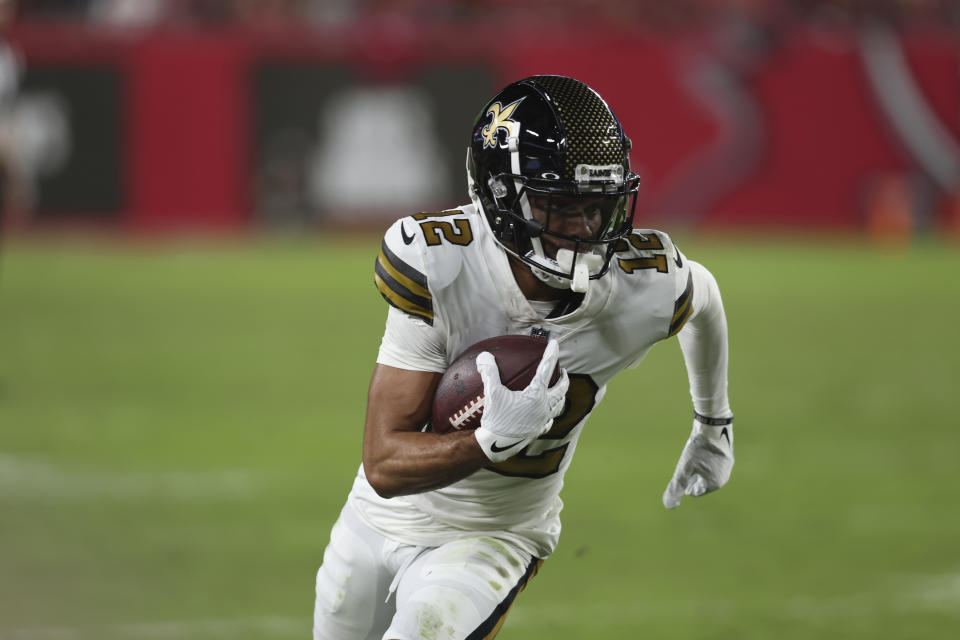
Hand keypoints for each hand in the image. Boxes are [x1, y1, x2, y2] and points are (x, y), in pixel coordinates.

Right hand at [474, 339, 569, 462]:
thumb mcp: (492, 393)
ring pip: (559, 406)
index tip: (555, 343)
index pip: (546, 369)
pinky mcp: (538, 431)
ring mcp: (542, 420)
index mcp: (535, 395)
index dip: (551, 354)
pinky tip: (547, 414)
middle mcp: (543, 407)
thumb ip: (489, 372)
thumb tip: (484, 356)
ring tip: (559, 392)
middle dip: (564, 379)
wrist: (497, 445)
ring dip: (561, 397)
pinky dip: (551, 414)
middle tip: (563, 371)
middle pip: (561, 390)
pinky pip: (549, 421)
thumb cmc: (496, 418)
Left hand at [662, 419, 733, 508]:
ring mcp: (728, 466)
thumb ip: (676, 487)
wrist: (713, 426)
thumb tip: (669, 505)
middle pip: (704, 483)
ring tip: (692, 465)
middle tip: (685, 474)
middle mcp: (724, 477)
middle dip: (694, 480)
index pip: (697, 492)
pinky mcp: (728, 455)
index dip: (686, 487)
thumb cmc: (698, 448)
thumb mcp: (684, 468)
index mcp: (715, 483)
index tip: (681, 482)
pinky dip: (706, 462)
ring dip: (699, 471)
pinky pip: (715, 464)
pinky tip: (700, 455)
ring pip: (710, 473)